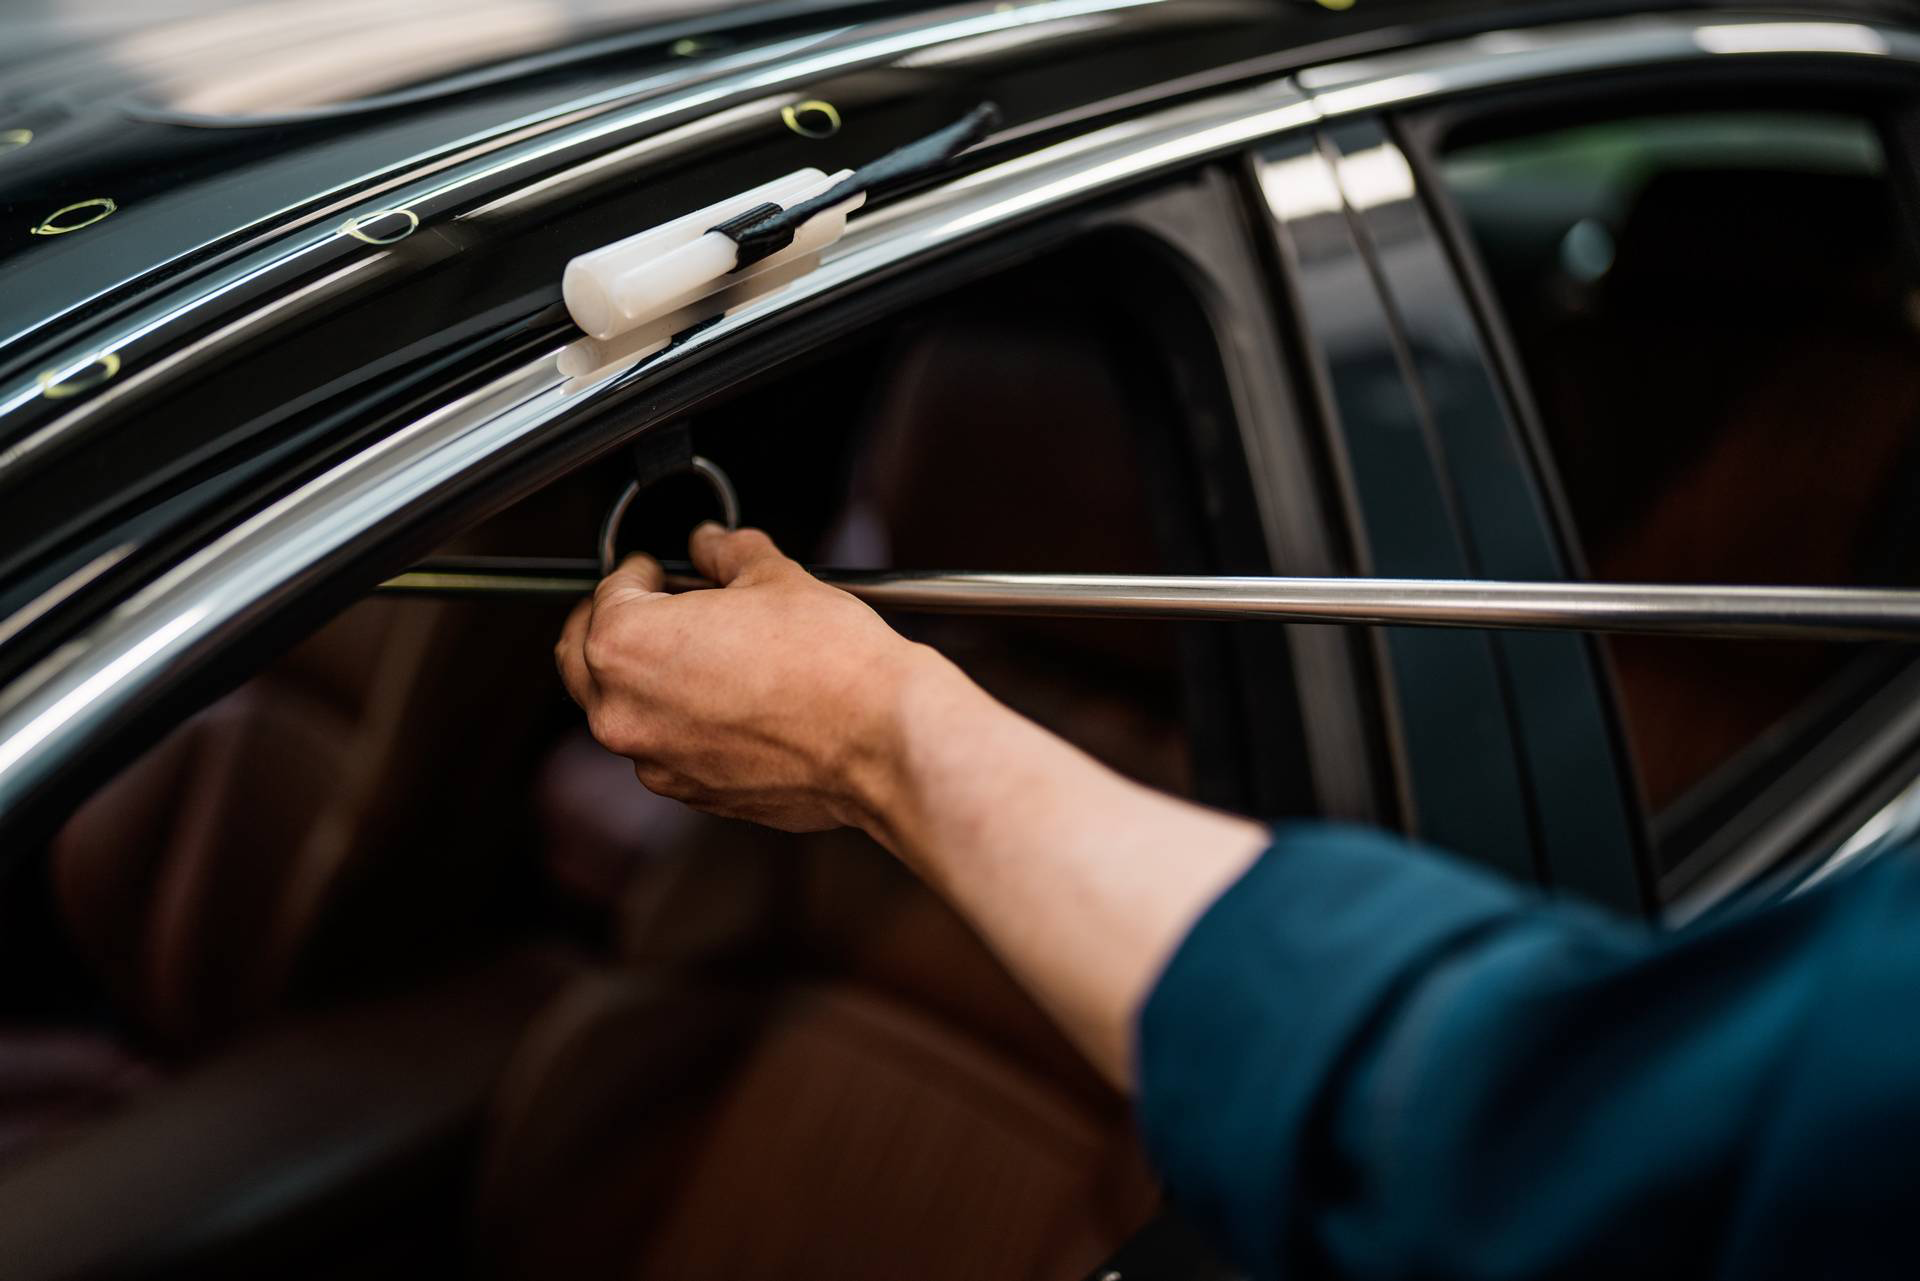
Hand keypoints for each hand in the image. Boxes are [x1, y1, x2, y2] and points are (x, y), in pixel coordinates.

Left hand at [555, 523, 941, 832]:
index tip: (656, 567)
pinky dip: (679, 721)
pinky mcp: (693, 794)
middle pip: (583, 659)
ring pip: (624, 710)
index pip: (608, 592)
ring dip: (645, 678)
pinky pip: (666, 748)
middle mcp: (624, 712)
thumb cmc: (830, 663)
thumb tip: (711, 544)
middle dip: (611, 624)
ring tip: (700, 651)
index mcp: (626, 645)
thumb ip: (726, 554)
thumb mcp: (774, 577)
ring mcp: (656, 761)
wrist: (880, 738)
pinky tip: (727, 698)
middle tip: (653, 602)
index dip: (638, 570)